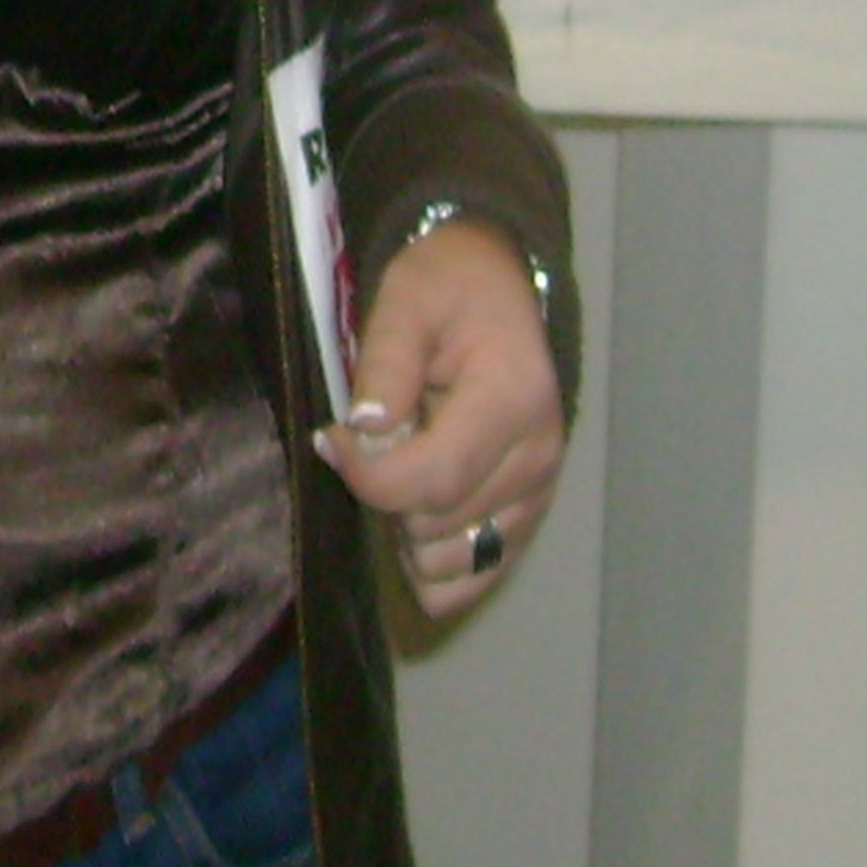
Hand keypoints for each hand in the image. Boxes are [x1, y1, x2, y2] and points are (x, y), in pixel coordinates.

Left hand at [318, 215, 565, 618]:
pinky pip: (472, 581)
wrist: (500, 285)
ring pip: (447, 564)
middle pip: (432, 524)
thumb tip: (363, 429)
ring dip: (405, 528)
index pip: (432, 479)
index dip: (366, 474)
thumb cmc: (448, 287)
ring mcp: (537, 496)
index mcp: (511, 401)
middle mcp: (537, 459)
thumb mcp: (406, 299)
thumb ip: (385, 362)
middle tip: (379, 435)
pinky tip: (417, 510)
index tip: (329, 439)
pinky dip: (433, 563)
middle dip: (385, 488)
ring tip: (405, 462)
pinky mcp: (528, 519)